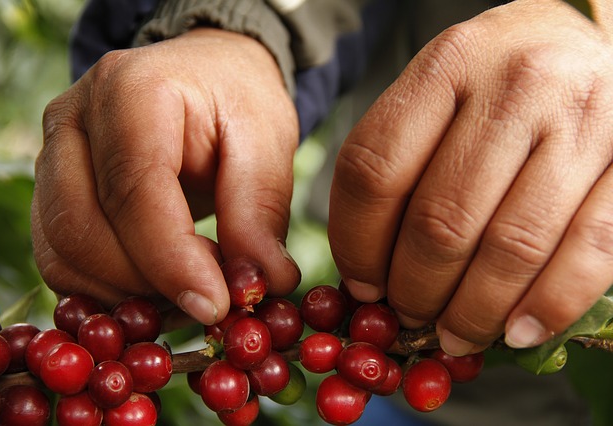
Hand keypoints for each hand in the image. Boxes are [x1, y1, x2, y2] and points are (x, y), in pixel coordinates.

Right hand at [32, 28, 300, 324]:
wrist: (203, 75)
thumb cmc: (236, 102)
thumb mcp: (266, 142)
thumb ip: (259, 212)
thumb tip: (263, 284)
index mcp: (131, 91)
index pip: (134, 190)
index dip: (171, 260)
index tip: (215, 305)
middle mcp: (73, 119)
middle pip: (82, 229)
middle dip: (148, 283)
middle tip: (212, 295)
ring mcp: (51, 155)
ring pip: (63, 254)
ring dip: (126, 294)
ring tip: (191, 286)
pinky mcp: (50, 191)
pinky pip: (60, 260)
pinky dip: (106, 291)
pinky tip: (158, 285)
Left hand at [329, 0, 612, 354]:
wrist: (579, 41)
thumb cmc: (491, 84)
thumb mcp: (433, 95)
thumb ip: (395, 165)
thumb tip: (368, 272)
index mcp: (447, 66)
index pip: (375, 171)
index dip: (357, 244)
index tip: (361, 283)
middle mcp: (517, 86)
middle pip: (441, 219)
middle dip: (415, 289)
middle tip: (407, 314)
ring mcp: (583, 121)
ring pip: (511, 247)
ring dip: (473, 311)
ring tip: (452, 334)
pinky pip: (589, 251)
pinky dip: (546, 306)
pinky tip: (514, 332)